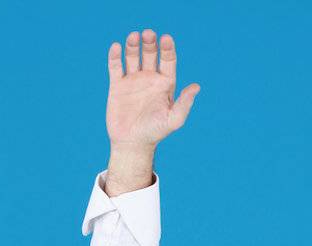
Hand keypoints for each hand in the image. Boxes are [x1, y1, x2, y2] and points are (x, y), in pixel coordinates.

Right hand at [106, 29, 199, 149]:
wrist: (132, 144)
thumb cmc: (155, 133)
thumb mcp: (173, 120)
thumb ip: (184, 103)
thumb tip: (196, 87)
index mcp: (164, 84)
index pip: (168, 60)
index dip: (167, 49)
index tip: (166, 39)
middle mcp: (149, 79)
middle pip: (151, 54)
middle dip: (150, 43)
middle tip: (148, 34)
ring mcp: (133, 80)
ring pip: (133, 56)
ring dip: (133, 45)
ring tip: (134, 37)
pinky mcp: (117, 86)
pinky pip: (116, 67)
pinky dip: (115, 56)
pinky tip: (116, 47)